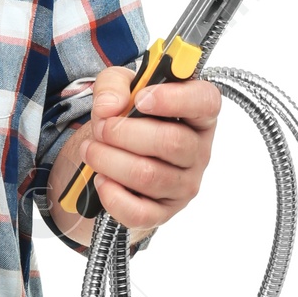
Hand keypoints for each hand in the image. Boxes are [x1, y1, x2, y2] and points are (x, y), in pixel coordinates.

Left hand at [80, 62, 222, 239]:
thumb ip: (112, 84)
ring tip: (91, 150)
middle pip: (171, 142)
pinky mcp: (163, 212)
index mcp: (197, 114)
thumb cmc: (126, 118)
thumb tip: (110, 107)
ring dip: (109, 160)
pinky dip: (112, 195)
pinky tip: (101, 179)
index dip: (175, 99)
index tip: (141, 98)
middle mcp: (198, 151)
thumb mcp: (117, 88)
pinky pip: (139, 212)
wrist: (114, 156)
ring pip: (148, 175)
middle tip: (100, 128)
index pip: (206, 102)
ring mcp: (184, 185)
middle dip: (124, 132)